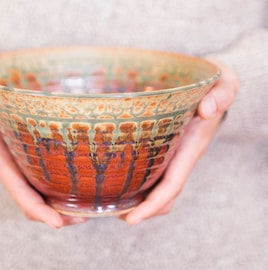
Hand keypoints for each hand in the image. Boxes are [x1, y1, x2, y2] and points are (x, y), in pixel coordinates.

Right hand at [0, 89, 87, 227]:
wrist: (2, 91)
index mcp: (1, 158)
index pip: (18, 191)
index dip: (37, 209)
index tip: (58, 223)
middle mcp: (14, 167)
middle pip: (33, 202)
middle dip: (55, 216)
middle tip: (83, 219)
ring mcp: (26, 165)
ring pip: (43, 195)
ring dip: (63, 208)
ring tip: (88, 211)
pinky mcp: (37, 159)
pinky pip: (50, 180)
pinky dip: (64, 191)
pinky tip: (84, 190)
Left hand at [123, 59, 238, 224]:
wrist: (213, 86)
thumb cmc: (216, 86)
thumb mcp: (224, 84)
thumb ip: (221, 95)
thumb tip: (206, 110)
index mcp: (191, 148)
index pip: (172, 185)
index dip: (152, 205)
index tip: (132, 219)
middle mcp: (181, 157)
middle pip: (163, 195)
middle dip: (141, 210)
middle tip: (112, 214)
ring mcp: (172, 155)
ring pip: (157, 187)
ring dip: (137, 199)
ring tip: (110, 203)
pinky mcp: (164, 148)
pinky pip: (151, 170)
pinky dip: (136, 180)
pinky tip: (115, 177)